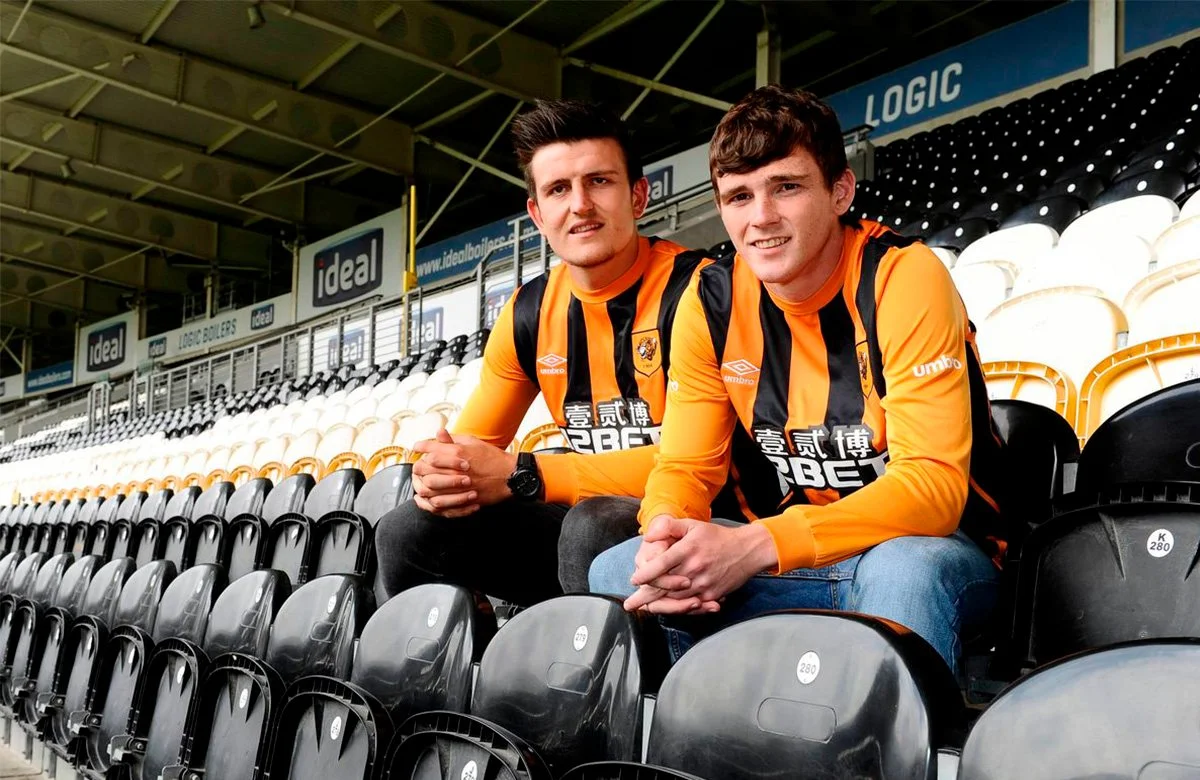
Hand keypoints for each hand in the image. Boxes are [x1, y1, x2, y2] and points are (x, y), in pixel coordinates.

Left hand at [411, 428, 516, 516]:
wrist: (510, 476)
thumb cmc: (492, 457)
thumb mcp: (474, 442)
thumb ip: (454, 438)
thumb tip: (439, 432)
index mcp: (458, 452)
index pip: (430, 449)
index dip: (421, 447)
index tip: (417, 448)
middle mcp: (456, 468)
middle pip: (425, 469)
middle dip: (418, 467)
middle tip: (418, 466)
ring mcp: (460, 485)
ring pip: (430, 487)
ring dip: (423, 485)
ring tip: (422, 482)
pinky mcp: (464, 498)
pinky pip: (441, 503)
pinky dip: (432, 501)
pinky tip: (430, 497)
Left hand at [624, 518, 776, 612]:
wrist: (747, 550)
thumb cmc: (716, 537)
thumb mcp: (692, 525)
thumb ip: (669, 527)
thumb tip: (647, 537)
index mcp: (688, 550)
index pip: (661, 565)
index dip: (645, 574)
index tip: (634, 580)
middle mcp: (694, 568)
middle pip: (665, 587)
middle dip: (645, 598)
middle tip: (631, 604)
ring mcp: (704, 584)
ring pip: (676, 599)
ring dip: (658, 606)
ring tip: (643, 609)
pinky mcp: (712, 595)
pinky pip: (692, 606)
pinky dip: (678, 609)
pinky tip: (666, 610)